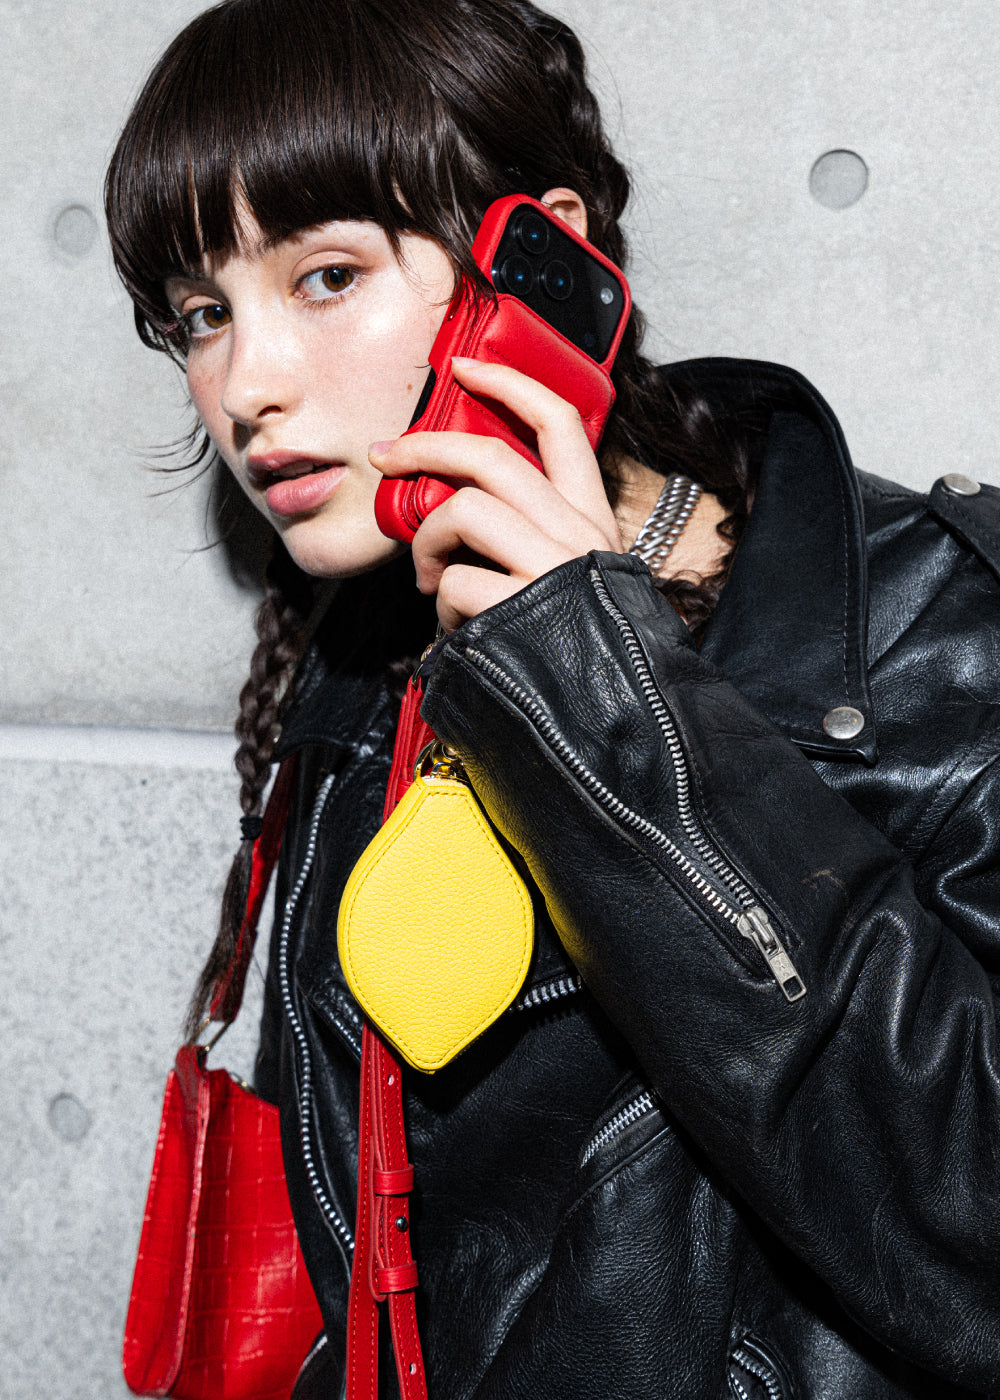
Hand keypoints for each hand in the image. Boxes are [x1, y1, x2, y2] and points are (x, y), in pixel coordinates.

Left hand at [368, 356, 620, 630]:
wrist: (626, 717)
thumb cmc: (589, 650)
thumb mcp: (578, 576)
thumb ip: (533, 537)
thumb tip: (460, 513)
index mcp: (592, 518)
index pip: (560, 423)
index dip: (510, 384)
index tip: (467, 368)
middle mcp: (577, 533)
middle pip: (491, 458)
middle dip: (426, 447)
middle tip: (390, 456)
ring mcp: (552, 568)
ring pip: (465, 510)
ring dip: (429, 541)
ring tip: (429, 578)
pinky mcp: (523, 607)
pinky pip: (455, 583)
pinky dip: (442, 609)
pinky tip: (457, 629)